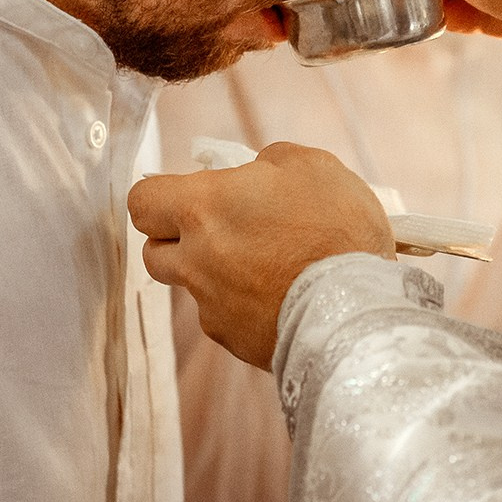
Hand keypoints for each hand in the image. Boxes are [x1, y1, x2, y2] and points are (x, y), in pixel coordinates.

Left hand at [129, 143, 396, 368]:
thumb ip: (268, 162)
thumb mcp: (312, 165)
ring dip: (212, 274)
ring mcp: (212, 305)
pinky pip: (224, 317)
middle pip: (153, 250)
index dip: (161, 196)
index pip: (142, 202)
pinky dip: (243, 306)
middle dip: (177, 238)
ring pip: (191, 287)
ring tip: (262, 266)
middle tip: (223, 229)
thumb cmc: (338, 228)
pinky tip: (281, 296)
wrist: (360, 308)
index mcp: (204, 208)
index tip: (189, 194)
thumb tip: (253, 174)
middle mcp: (196, 260)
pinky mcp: (233, 339)